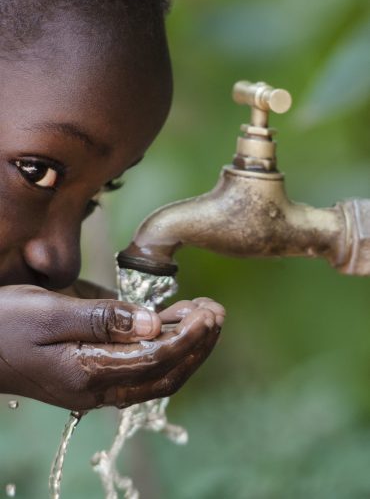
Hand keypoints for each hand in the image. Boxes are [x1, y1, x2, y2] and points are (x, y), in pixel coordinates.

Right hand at [0, 286, 224, 409]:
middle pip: (163, 373)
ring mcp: (96, 386)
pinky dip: (164, 347)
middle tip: (216, 312)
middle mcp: (97, 388)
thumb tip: (151, 323)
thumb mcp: (49, 313)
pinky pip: (140, 367)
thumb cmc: (6, 323)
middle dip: (196, 344)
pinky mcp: (93, 375)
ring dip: (185, 347)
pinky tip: (174, 324)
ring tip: (205, 314)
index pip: (154, 360)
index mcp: (87, 374)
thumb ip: (102, 319)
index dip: (186, 337)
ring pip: (155, 373)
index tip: (208, 313)